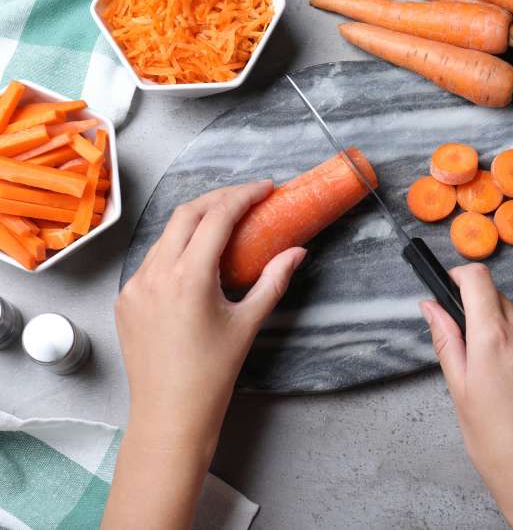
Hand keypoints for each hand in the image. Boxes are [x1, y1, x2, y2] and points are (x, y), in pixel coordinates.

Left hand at [104, 183, 304, 528]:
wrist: (170, 413)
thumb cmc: (212, 374)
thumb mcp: (247, 323)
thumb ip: (273, 281)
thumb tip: (297, 253)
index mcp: (189, 277)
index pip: (216, 217)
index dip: (243, 195)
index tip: (264, 188)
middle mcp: (156, 273)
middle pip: (186, 213)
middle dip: (218, 198)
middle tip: (247, 198)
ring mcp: (135, 285)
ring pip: (166, 234)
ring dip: (195, 221)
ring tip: (224, 225)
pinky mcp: (125, 298)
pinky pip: (152, 259)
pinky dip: (176, 248)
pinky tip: (195, 259)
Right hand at [420, 264, 512, 529]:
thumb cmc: (495, 441)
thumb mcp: (459, 388)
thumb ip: (446, 338)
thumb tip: (431, 306)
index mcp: (493, 338)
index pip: (478, 280)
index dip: (463, 276)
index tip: (455, 283)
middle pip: (501, 302)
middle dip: (485, 317)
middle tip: (479, 356)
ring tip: (509, 384)